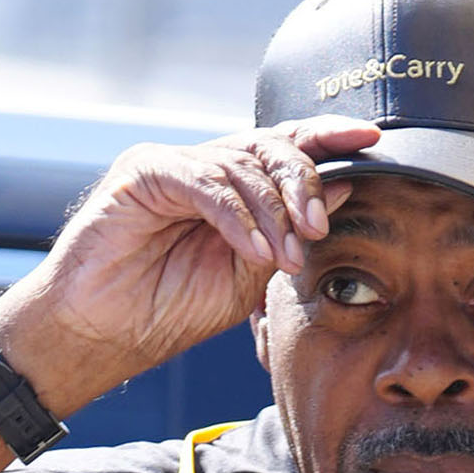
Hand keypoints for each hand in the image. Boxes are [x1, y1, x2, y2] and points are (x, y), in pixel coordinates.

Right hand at [0, 121, 380, 424]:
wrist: (101, 335)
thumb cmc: (167, 310)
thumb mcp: (248, 278)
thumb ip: (291, 233)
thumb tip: (343, 184)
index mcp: (232, 189)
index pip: (285, 149)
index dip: (327, 138)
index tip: (372, 140)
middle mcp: (205, 167)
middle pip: (270, 148)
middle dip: (304, 184)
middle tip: (319, 228)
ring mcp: (174, 164)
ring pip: (241, 166)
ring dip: (273, 214)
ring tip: (284, 259)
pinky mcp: (144, 171)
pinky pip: (205, 182)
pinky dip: (236, 216)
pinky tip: (254, 250)